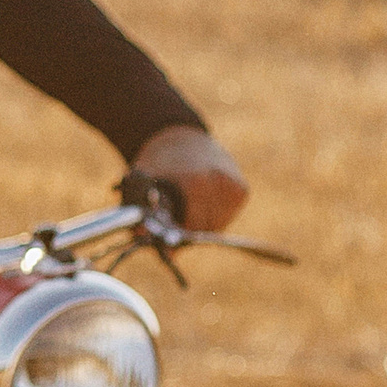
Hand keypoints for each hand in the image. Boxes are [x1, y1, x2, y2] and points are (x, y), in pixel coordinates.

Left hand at [132, 125, 249, 235]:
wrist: (179, 135)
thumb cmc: (157, 163)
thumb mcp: (143, 187)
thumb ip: (148, 218)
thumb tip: (160, 251)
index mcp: (197, 182)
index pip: (191, 228)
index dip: (175, 234)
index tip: (163, 230)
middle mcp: (221, 184)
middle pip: (205, 229)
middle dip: (187, 230)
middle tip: (172, 216)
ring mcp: (235, 187)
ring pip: (217, 226)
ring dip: (200, 224)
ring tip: (186, 204)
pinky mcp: (242, 190)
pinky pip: (225, 217)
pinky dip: (212, 215)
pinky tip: (199, 200)